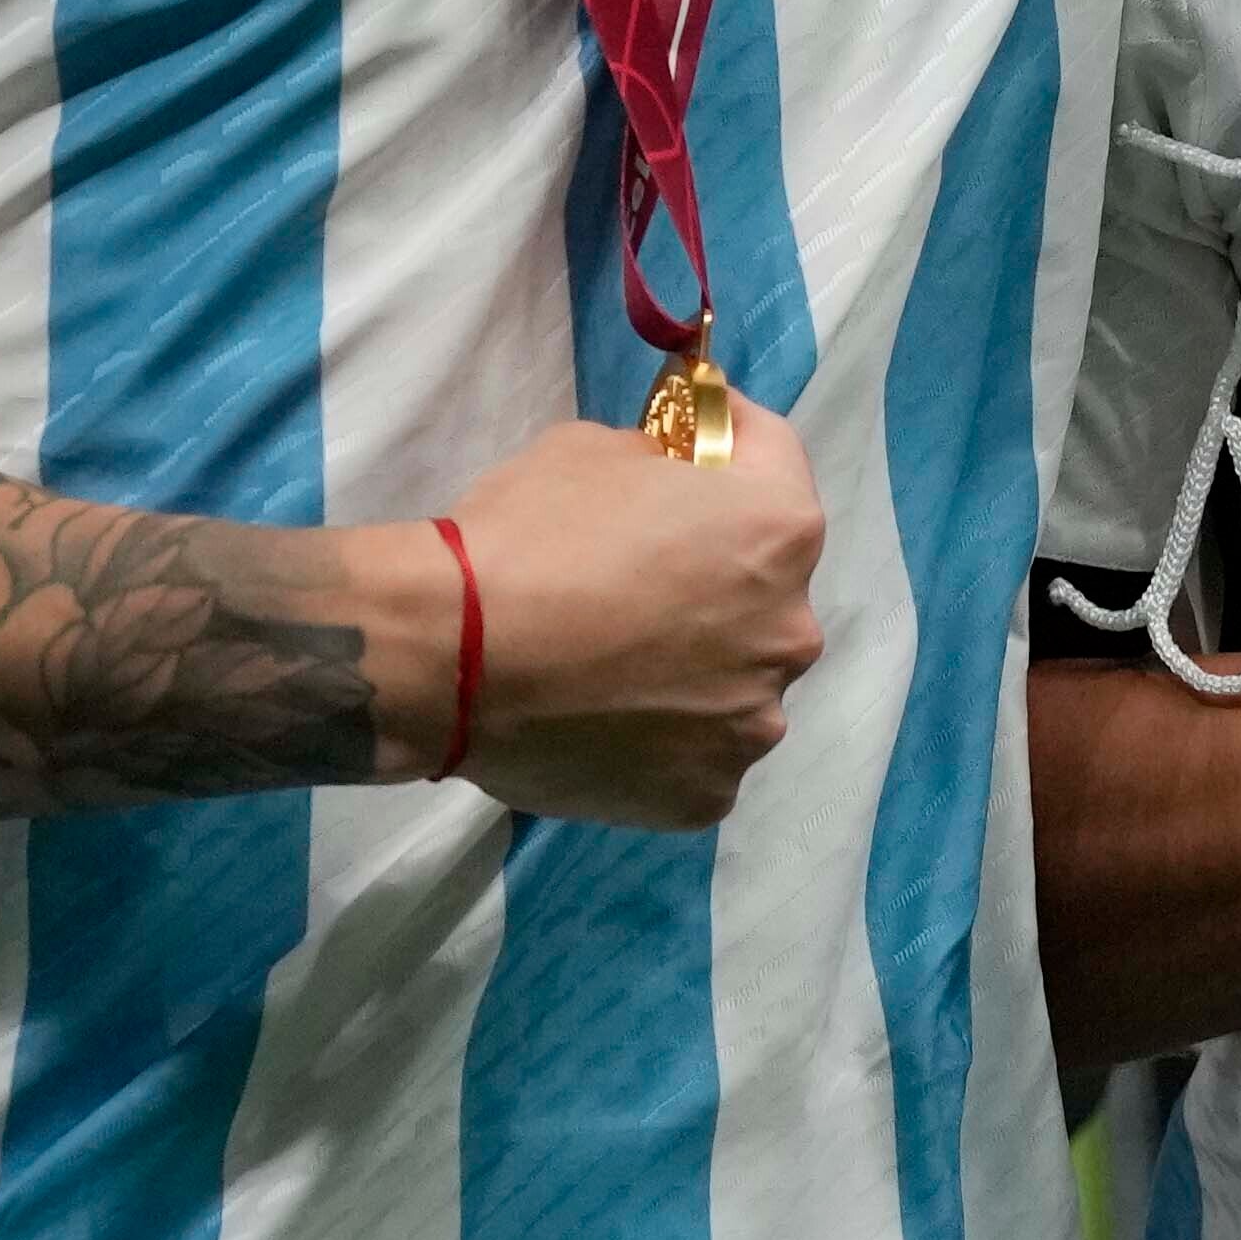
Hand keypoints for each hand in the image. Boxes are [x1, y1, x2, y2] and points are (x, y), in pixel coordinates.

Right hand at [439, 401, 829, 828]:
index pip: (774, 458)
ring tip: (615, 668)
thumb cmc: (527, 538)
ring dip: (696, 670)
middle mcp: (791, 630)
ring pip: (736, 684)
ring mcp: (753, 723)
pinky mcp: (706, 796)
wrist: (449, 658)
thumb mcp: (596, 449)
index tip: (696, 445)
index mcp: (780, 530)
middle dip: (717, 576)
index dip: (730, 443)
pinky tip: (605, 726)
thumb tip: (667, 483)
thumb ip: (657, 466)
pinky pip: (695, 755)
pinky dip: (663, 741)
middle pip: (763, 589)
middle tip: (644, 578)